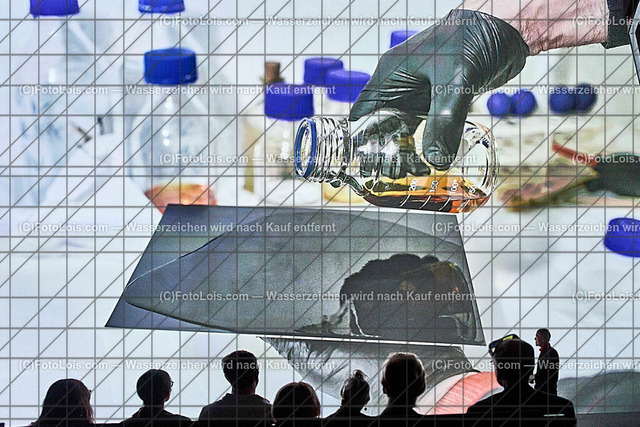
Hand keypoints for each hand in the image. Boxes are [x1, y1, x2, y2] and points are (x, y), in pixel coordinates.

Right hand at [349, 9, 528, 169]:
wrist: (505, 28)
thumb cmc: (474, 37)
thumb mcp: (455, 83)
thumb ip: (444, 122)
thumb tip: (436, 159)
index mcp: (390, 74)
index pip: (363, 111)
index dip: (360, 138)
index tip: (364, 163)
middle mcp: (401, 85)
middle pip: (382, 123)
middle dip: (384, 149)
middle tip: (388, 176)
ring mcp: (421, 92)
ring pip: (406, 127)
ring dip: (407, 148)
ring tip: (409, 174)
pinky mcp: (440, 99)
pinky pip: (428, 125)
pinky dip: (429, 142)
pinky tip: (433, 158)